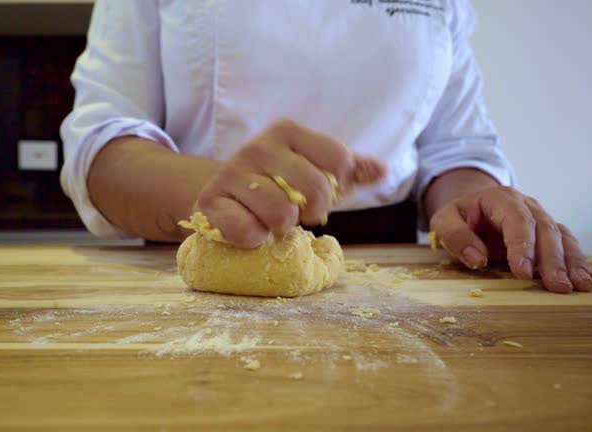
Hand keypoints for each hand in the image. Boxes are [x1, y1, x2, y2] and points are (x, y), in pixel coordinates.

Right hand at [195, 118, 384, 247]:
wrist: (225, 194)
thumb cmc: (279, 183)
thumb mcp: (317, 171)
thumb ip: (351, 170)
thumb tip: (382, 170)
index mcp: (288, 131)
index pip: (338, 160)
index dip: (337, 188)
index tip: (321, 195)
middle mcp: (257, 146)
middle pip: (314, 188)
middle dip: (312, 211)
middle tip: (297, 214)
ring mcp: (230, 172)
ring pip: (280, 212)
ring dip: (282, 227)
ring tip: (272, 222)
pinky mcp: (209, 201)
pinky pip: (244, 229)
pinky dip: (254, 239)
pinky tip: (253, 232)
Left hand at [430, 186, 591, 293]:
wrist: (470, 207)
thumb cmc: (458, 216)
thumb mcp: (444, 222)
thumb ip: (456, 237)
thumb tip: (476, 259)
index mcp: (500, 198)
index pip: (517, 219)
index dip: (522, 245)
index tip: (522, 271)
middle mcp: (526, 205)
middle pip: (544, 229)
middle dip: (552, 259)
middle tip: (557, 286)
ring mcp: (540, 217)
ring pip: (561, 236)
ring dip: (571, 261)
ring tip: (580, 285)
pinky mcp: (546, 232)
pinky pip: (565, 243)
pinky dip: (575, 261)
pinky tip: (583, 279)